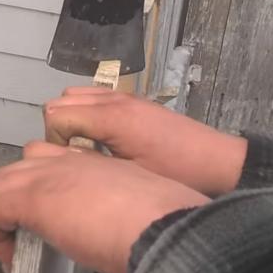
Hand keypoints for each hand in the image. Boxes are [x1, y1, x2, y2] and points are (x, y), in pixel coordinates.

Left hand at [0, 142, 208, 272]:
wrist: (160, 227)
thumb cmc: (163, 225)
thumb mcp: (139, 209)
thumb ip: (118, 212)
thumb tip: (115, 240)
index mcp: (97, 163)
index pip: (53, 160)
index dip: (43, 188)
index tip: (52, 220)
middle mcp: (68, 160)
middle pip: (21, 167)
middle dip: (15, 199)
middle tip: (24, 235)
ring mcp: (46, 175)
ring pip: (1, 184)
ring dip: (1, 215)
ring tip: (12, 248)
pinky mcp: (28, 198)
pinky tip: (10, 260)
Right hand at [44, 87, 247, 196]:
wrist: (218, 162)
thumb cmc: (176, 174)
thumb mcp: (130, 176)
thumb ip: (91, 165)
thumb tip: (62, 165)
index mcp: (111, 116)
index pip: (55, 116)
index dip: (55, 142)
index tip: (69, 165)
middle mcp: (113, 99)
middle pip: (59, 102)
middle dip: (57, 130)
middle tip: (74, 159)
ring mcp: (123, 96)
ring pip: (73, 96)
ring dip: (70, 120)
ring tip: (85, 149)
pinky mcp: (131, 101)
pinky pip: (93, 97)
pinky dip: (85, 114)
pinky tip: (100, 140)